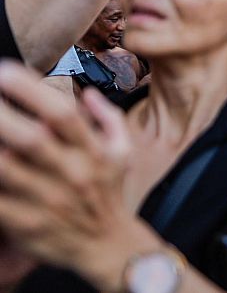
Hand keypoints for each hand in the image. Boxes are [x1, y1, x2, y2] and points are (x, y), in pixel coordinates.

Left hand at [0, 61, 140, 288]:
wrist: (110, 247)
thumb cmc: (110, 193)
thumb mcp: (123, 152)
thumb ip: (109, 118)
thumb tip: (86, 92)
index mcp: (92, 151)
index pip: (63, 113)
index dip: (30, 89)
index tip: (4, 70)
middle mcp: (71, 173)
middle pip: (30, 138)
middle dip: (0, 113)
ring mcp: (48, 201)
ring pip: (5, 169)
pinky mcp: (27, 224)